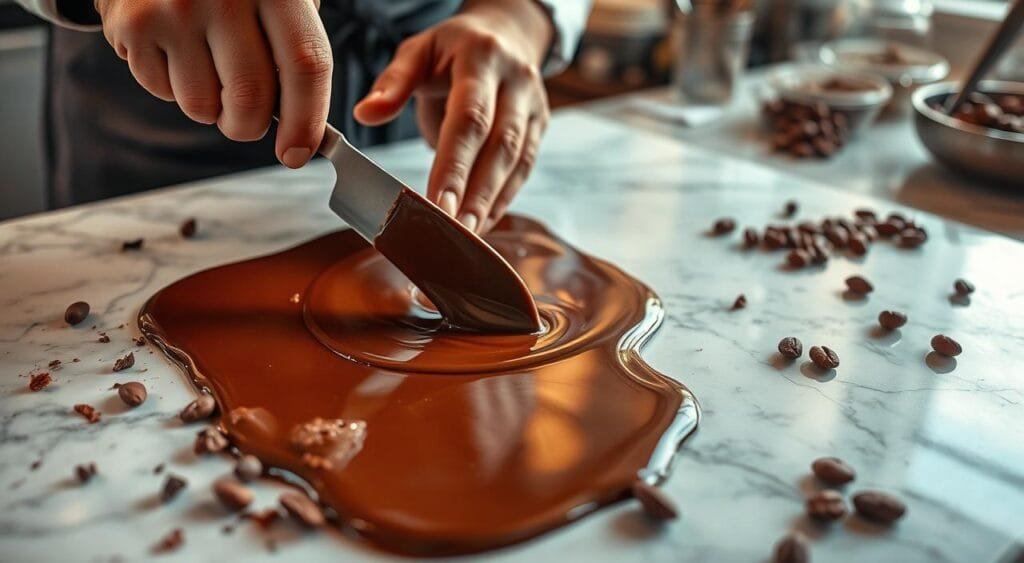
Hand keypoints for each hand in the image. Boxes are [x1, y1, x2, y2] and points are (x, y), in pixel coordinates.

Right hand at [94, 0, 331, 168]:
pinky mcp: (133, 25)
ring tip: (207, 67)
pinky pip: (163, 92)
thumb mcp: (277, 0)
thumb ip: (295, 55)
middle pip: (250, 99)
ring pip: (202, 107)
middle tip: (247, 120)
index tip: (297, 153)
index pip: (305, 65)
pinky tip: (176, 51)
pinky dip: (174, 88)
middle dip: (250, 127)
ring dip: (210, 108)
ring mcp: (174, 9)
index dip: (306, 119)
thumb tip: (304, 133)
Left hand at [353, 0, 553, 232]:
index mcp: (482, 57)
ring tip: (468, 236)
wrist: (503, 34)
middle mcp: (516, 81)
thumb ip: (393, 82)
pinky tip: (483, 224)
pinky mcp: (539, 126)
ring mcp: (533, 105)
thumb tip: (366, 114)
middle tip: (456, 232)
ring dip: (492, 203)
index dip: (455, 165)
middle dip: (477, 194)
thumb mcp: (418, 51)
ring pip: (517, 162)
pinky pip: (523, 169)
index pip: (470, 118)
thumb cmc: (451, 49)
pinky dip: (502, 200)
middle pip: (500, 145)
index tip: (438, 204)